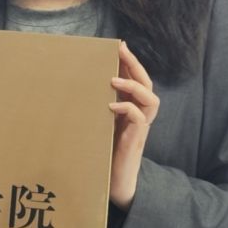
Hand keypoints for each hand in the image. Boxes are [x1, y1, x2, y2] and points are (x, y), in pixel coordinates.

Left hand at [109, 40, 160, 210]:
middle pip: (147, 83)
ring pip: (151, 99)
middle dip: (135, 64)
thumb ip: (97, 107)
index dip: (131, 62)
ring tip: (115, 79)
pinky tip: (112, 106)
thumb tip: (76, 86)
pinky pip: (139, 118)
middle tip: (121, 49)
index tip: (119, 45)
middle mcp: (140, 115)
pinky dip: (127, 108)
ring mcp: (140, 127)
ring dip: (134, 86)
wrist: (113, 182)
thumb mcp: (99, 123)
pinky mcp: (135, 139)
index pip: (137, 79)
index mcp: (132, 109)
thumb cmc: (103, 152)